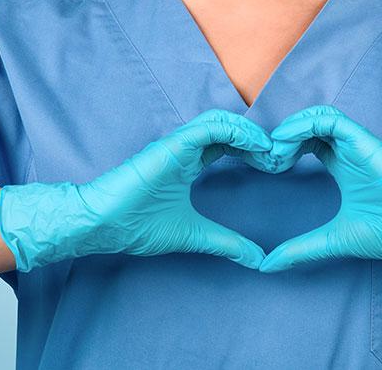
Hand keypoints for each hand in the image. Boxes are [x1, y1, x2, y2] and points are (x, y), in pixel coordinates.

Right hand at [0, 110, 270, 271]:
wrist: (102, 225)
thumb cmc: (137, 226)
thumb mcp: (194, 235)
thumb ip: (227, 243)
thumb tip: (258, 259)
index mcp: (189, 162)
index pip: (227, 144)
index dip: (252, 150)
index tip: (273, 165)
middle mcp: (185, 148)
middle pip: (229, 129)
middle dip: (256, 139)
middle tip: (279, 156)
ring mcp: (178, 143)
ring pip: (222, 122)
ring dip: (250, 133)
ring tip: (271, 151)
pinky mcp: (172, 144)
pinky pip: (210, 128)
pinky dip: (236, 132)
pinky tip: (256, 146)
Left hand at [259, 106, 381, 278]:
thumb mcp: (332, 240)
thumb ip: (300, 249)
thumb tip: (267, 265)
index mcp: (340, 164)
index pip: (305, 142)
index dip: (283, 148)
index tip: (267, 168)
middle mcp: (346, 150)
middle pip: (306, 125)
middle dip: (281, 137)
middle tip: (267, 160)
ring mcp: (354, 143)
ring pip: (315, 116)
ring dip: (290, 128)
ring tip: (276, 151)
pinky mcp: (363, 140)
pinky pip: (329, 120)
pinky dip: (303, 125)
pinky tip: (287, 143)